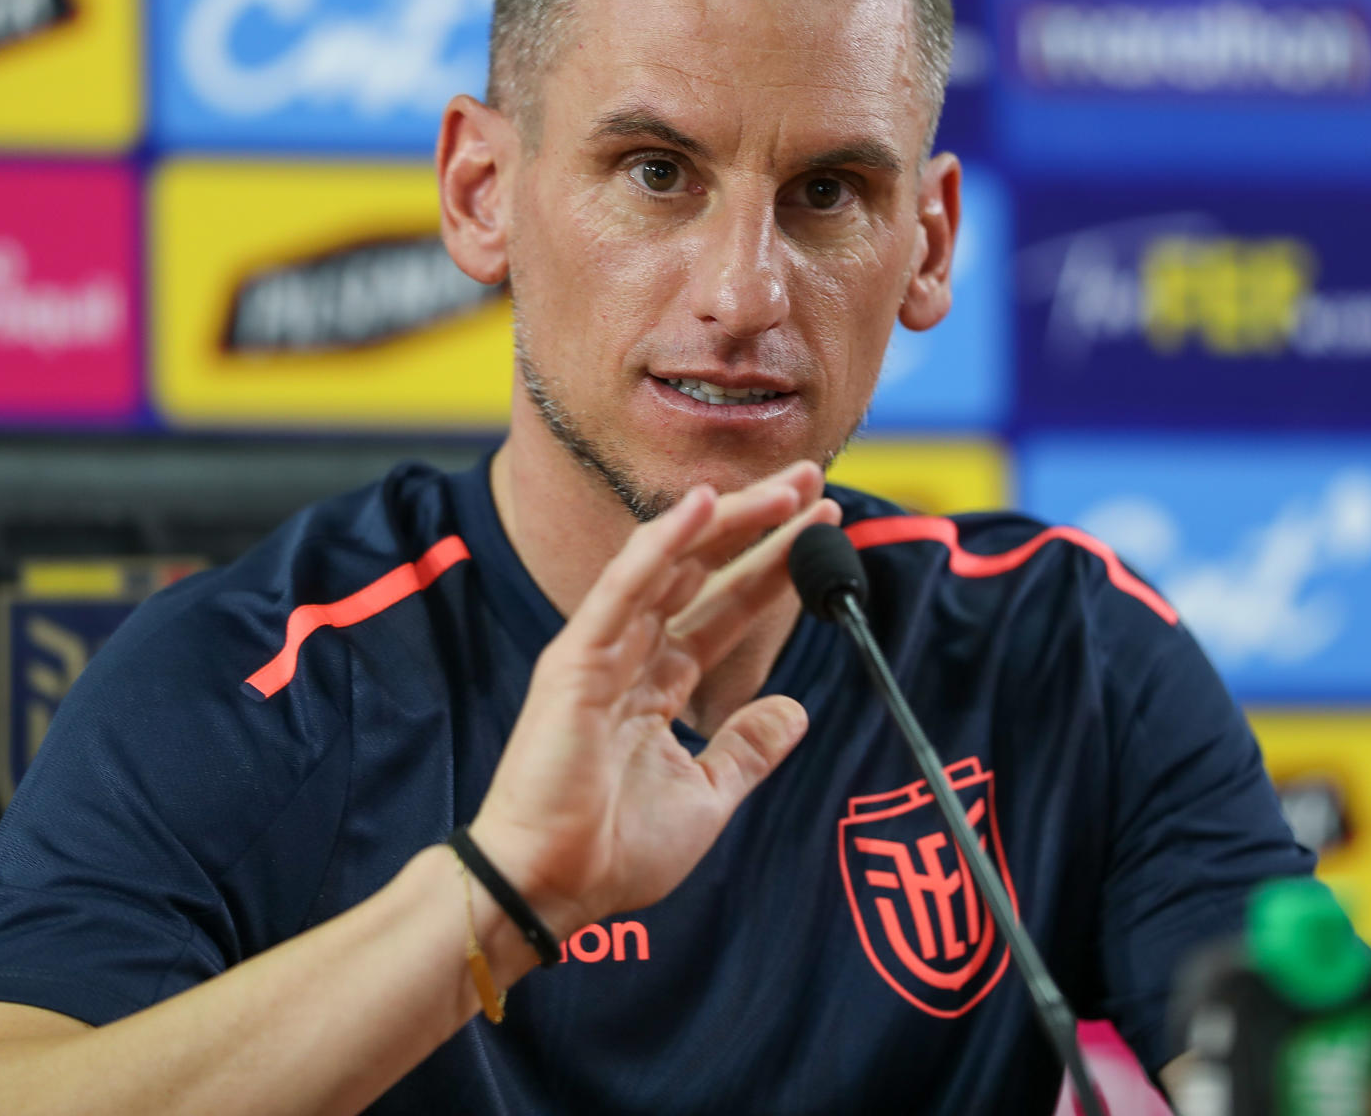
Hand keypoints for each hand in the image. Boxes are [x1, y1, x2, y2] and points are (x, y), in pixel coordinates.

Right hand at [469, 461, 840, 940]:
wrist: (550, 889)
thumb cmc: (611, 852)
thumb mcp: (705, 796)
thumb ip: (746, 748)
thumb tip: (794, 709)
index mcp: (657, 685)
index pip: (724, 609)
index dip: (772, 567)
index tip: (820, 528)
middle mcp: (631, 656)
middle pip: (705, 571)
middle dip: (759, 524)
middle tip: (811, 481)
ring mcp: (602, 652)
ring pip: (673, 565)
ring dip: (729, 520)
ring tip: (783, 487)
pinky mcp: (576, 660)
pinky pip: (624, 588)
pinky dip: (662, 544)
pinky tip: (702, 506)